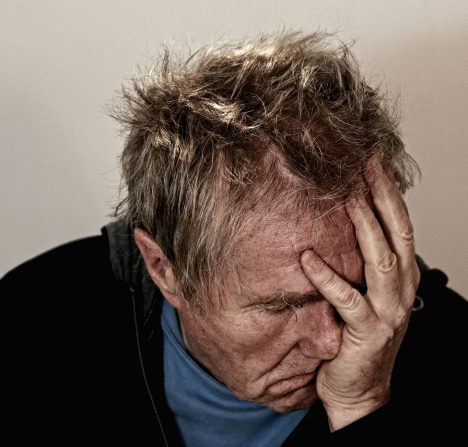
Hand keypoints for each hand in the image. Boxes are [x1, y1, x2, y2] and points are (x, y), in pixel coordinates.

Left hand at [300, 156, 420, 430]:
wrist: (360, 389)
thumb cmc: (359, 338)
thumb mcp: (367, 294)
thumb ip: (361, 263)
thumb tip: (340, 224)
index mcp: (401, 276)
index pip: (400, 224)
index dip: (388, 192)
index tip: (372, 162)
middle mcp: (400, 289)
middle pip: (396, 232)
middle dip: (382, 195)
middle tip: (364, 164)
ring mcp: (387, 310)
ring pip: (380, 259)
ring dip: (364, 225)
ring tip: (346, 197)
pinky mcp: (366, 332)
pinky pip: (346, 299)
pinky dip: (327, 277)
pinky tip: (308, 258)